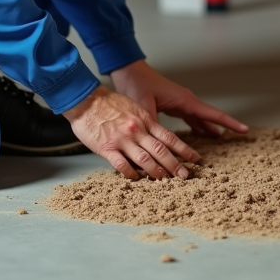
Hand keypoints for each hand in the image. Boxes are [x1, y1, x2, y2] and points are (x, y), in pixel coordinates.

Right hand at [62, 85, 200, 179]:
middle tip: (186, 176)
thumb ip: (144, 121)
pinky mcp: (107, 148)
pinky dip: (131, 174)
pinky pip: (122, 165)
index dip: (183, 149)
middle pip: (160, 150)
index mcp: (144, 119)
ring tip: (165, 180)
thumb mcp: (132, 107)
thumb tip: (154, 135)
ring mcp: (122, 139)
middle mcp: (136, 130)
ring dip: (157, 172)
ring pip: (144, 159)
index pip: (169, 136)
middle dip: (175, 165)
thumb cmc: (107, 102)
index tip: (194, 158)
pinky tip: (137, 179)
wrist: (85, 99)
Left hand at [111, 60, 248, 137]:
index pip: (212, 113)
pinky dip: (198, 126)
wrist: (129, 72)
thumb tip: (157, 143)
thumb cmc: (136, 85)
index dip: (229, 122)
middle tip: (241, 136)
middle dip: (226, 126)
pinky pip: (192, 118)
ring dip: (212, 127)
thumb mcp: (143, 105)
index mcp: (184, 100)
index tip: (245, 129)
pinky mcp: (174, 105)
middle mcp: (186, 101)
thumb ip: (152, 124)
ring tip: (223, 140)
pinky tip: (202, 134)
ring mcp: (181, 103)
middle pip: (211, 116)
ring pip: (202, 118)